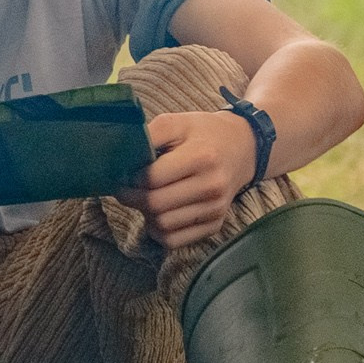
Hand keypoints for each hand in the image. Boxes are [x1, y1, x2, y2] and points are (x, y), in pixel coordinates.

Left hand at [119, 110, 254, 248]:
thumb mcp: (175, 122)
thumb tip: (122, 157)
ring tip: (143, 198)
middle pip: (155, 205)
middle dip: (131, 198)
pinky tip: (157, 214)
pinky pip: (175, 241)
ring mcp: (215, 209)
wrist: (241, 148)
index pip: (152, 178)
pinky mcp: (215, 225)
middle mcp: (212, 186)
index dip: (129, 178)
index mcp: (201, 157)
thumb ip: (148, 135)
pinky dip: (158, 231)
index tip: (122, 174)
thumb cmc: (202, 133)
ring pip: (163, 225)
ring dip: (144, 215)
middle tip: (124, 189)